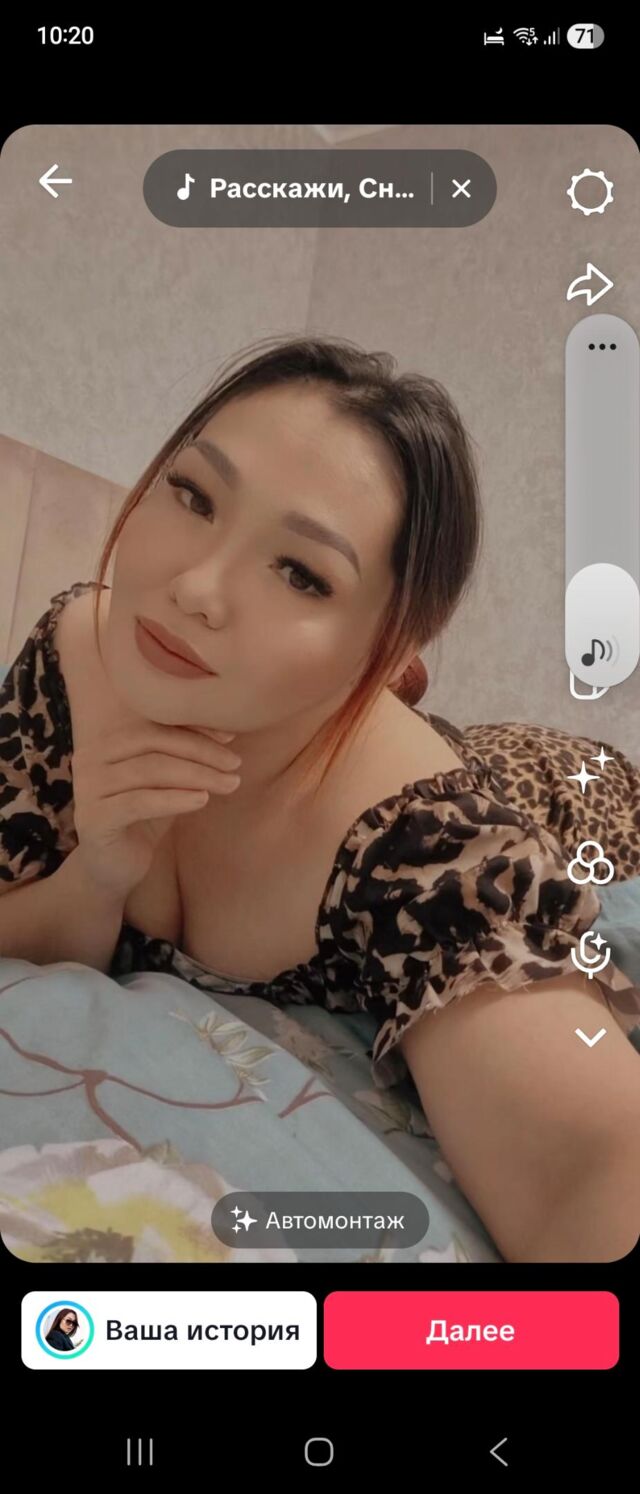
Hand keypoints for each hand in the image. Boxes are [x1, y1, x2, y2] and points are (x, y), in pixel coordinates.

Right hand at [71, 722, 241, 899]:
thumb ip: (182, 758)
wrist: (113, 869)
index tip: (229, 737)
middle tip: (234, 764)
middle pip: (153, 742)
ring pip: (150, 770)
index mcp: (106, 743)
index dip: (193, 728)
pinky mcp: (93, 819)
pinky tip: (203, 800)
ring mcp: (88, 789)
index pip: (154, 724)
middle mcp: (90, 759)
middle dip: (200, 751)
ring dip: (197, 774)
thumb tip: (226, 732)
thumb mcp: (165, 783)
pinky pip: (140, 801)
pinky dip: (175, 798)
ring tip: (229, 783)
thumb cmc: (143, 820)